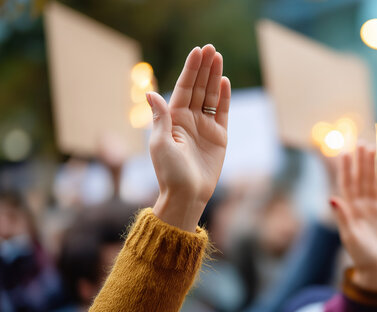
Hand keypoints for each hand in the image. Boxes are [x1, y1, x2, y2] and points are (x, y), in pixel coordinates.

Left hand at [147, 45, 230, 230]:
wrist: (187, 195)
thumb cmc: (170, 173)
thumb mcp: (160, 144)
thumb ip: (160, 118)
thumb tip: (150, 93)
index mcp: (173, 119)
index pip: (184, 88)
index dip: (190, 70)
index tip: (197, 52)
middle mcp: (189, 120)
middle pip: (198, 88)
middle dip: (204, 68)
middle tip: (211, 48)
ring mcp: (205, 127)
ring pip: (210, 96)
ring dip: (214, 77)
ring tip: (219, 58)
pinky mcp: (219, 137)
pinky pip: (222, 112)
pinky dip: (223, 98)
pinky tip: (224, 82)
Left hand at [330, 145, 376, 290]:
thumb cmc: (362, 257)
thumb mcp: (351, 237)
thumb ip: (343, 217)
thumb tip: (331, 197)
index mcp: (349, 211)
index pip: (346, 184)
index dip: (344, 168)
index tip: (343, 152)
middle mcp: (360, 207)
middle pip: (360, 179)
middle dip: (360, 161)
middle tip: (360, 142)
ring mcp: (374, 210)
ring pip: (372, 182)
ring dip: (372, 166)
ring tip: (372, 148)